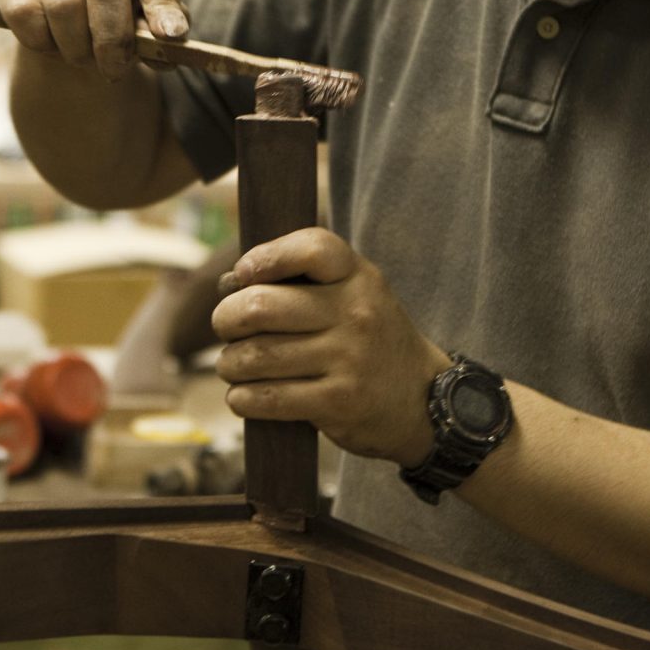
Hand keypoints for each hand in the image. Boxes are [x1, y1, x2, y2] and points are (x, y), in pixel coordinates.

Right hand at [0, 0, 188, 83]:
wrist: (72, 20)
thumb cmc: (120, 15)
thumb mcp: (150, 21)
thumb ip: (166, 30)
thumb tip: (171, 39)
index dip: (162, 4)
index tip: (169, 34)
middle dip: (113, 38)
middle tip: (115, 69)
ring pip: (64, 4)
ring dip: (76, 46)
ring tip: (83, 57)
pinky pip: (25, 12)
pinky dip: (41, 41)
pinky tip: (52, 45)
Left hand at [212, 228, 451, 466]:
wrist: (423, 399)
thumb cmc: (370, 338)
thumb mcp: (356, 294)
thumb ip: (306, 282)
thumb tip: (231, 283)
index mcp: (357, 277)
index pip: (310, 248)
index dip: (265, 257)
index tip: (242, 274)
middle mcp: (355, 313)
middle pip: (261, 306)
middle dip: (227, 318)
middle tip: (226, 327)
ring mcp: (348, 358)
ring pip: (256, 356)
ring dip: (231, 363)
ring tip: (234, 365)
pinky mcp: (339, 402)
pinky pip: (268, 398)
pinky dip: (242, 398)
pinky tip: (243, 396)